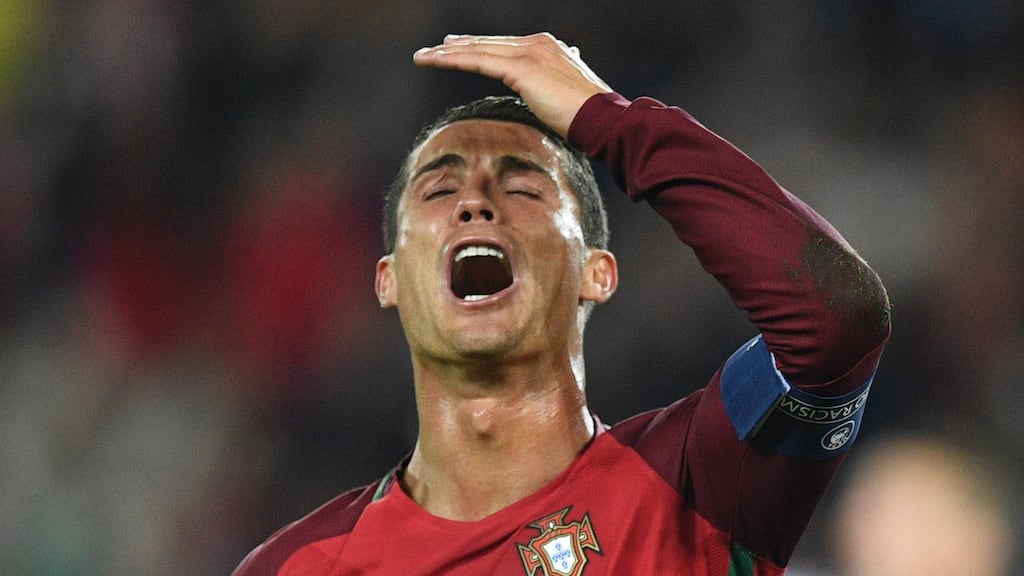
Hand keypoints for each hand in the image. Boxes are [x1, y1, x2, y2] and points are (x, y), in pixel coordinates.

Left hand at [413, 33, 612, 137]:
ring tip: (423, 57)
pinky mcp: (522, 68)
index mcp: (550, 49)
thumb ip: (558, 85)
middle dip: (458, 46)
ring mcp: (530, 52)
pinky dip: (454, 60)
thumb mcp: (570, 97)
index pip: (505, 46)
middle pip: (488, 44)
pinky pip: (479, 61)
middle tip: (434, 49)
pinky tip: (436, 61)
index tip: (459, 47)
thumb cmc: (590, 119)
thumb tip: (554, 87)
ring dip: (447, 53)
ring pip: (478, 49)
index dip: (480, 47)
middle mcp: (538, 44)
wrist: (605, 120)